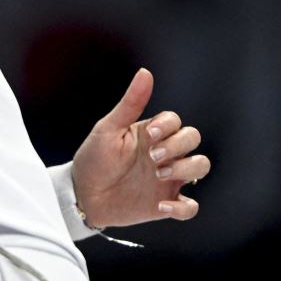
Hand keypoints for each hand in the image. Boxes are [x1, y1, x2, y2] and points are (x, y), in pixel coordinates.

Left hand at [70, 68, 210, 228]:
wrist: (80, 195)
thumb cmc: (93, 159)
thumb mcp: (108, 130)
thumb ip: (130, 104)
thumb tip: (145, 73)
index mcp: (151, 134)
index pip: (177, 122)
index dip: (169, 127)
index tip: (149, 135)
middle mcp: (165, 154)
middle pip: (193, 140)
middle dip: (178, 146)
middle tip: (152, 157)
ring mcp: (168, 178)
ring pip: (201, 167)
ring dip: (187, 169)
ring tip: (159, 174)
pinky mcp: (165, 203)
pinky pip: (190, 207)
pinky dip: (183, 207)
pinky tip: (161, 205)